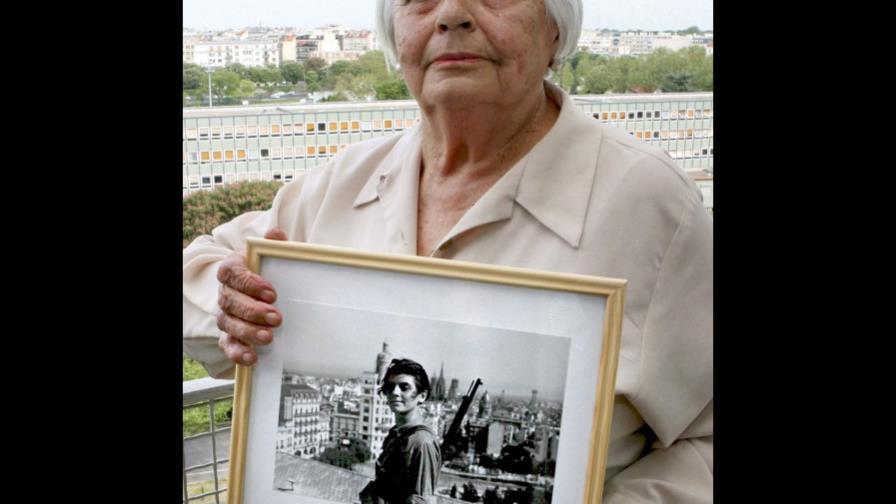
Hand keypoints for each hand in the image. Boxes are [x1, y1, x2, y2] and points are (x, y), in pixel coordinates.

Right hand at [216, 228, 286, 364]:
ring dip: (247, 331)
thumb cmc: (271, 272)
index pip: (232, 273)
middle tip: (276, 318)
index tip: (272, 292)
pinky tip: (252, 358)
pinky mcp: (229, 335)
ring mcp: (226, 315)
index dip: (249, 283)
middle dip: (252, 311)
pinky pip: (226, 345)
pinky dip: (237, 353)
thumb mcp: (275, 257)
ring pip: (228, 323)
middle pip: (230, 301)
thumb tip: (276, 234)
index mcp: (233, 269)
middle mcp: (225, 292)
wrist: (269, 291)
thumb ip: (275, 246)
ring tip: (268, 337)